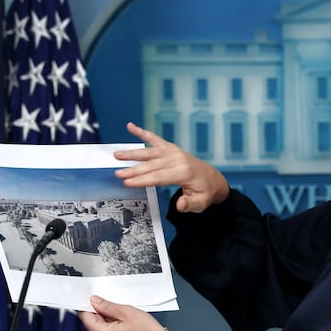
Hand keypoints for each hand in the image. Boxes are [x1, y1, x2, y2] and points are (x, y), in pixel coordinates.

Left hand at [78, 295, 171, 330]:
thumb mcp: (126, 312)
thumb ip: (106, 306)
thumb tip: (94, 301)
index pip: (85, 316)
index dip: (87, 305)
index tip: (92, 298)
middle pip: (93, 323)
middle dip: (100, 312)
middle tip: (114, 305)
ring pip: (101, 329)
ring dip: (108, 320)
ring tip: (124, 316)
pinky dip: (113, 328)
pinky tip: (125, 324)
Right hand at [113, 122, 229, 212]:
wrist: (213, 180)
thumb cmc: (205, 192)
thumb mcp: (201, 203)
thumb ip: (190, 204)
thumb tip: (180, 204)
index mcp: (184, 172)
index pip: (159, 177)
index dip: (142, 180)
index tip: (128, 182)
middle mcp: (178, 159)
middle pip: (151, 165)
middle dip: (133, 169)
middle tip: (118, 173)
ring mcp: (174, 152)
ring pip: (150, 152)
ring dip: (133, 153)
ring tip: (117, 155)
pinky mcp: (171, 149)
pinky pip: (155, 139)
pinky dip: (143, 132)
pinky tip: (132, 127)